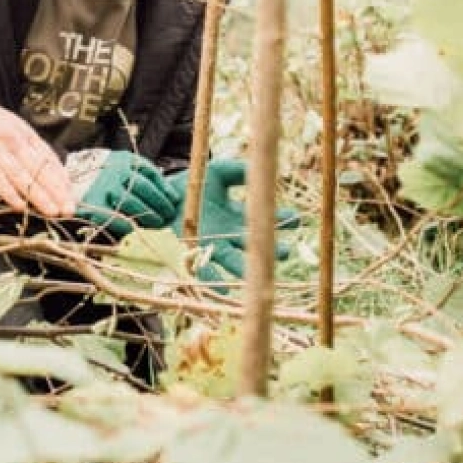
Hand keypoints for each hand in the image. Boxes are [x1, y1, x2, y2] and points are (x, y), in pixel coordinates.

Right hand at [0, 46, 71, 216]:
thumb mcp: (8, 123)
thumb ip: (23, 143)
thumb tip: (41, 165)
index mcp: (23, 131)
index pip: (48, 158)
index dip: (61, 178)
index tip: (71, 195)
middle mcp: (13, 139)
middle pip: (40, 169)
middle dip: (57, 191)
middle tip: (69, 209)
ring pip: (22, 176)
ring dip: (39, 196)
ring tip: (52, 211)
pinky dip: (9, 192)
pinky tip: (20, 206)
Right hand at [69, 150, 181, 238]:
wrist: (67, 176)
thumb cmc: (103, 173)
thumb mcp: (123, 164)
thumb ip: (144, 174)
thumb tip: (169, 194)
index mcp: (125, 160)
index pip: (151, 174)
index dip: (165, 189)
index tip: (174, 200)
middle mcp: (115, 172)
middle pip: (144, 189)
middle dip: (159, 204)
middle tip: (167, 214)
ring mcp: (104, 188)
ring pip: (132, 204)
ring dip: (148, 216)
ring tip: (157, 223)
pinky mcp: (95, 205)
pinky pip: (115, 218)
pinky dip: (128, 225)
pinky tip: (137, 229)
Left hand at [167, 157, 299, 282]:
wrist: (165, 194)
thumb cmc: (195, 183)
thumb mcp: (220, 172)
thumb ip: (240, 171)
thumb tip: (263, 172)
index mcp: (239, 217)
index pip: (264, 220)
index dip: (282, 221)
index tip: (296, 220)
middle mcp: (229, 234)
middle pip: (253, 245)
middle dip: (270, 249)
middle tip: (285, 251)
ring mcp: (212, 245)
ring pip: (234, 261)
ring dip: (248, 268)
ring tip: (261, 273)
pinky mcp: (193, 252)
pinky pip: (205, 270)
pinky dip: (214, 281)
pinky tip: (225, 290)